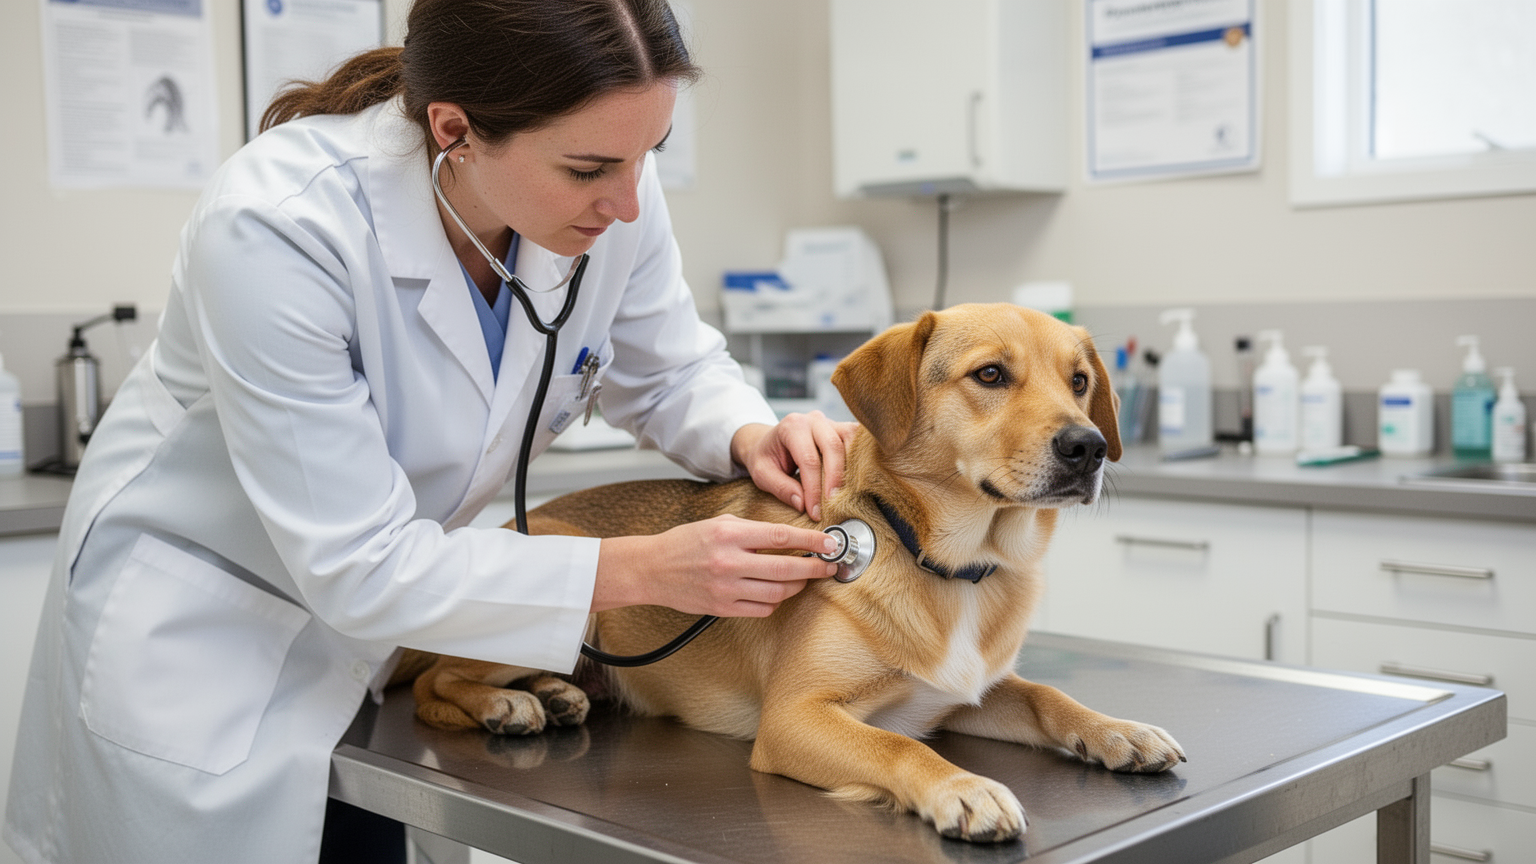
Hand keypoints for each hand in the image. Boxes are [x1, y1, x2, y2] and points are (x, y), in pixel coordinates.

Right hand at [593, 516, 840, 615]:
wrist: (651, 569)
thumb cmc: (686, 542)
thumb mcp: (718, 523)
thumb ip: (751, 529)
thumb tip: (788, 537)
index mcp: (729, 534)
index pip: (781, 537)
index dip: (811, 542)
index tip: (831, 544)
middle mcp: (729, 561)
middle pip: (785, 569)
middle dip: (814, 568)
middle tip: (829, 566)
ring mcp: (725, 588)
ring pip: (777, 593)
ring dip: (797, 586)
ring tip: (804, 579)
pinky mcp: (721, 607)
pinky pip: (761, 609)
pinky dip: (775, 602)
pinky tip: (777, 592)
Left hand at [731, 413, 858, 521]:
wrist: (767, 442)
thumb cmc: (765, 457)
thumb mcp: (761, 474)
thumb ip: (781, 488)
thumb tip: (802, 504)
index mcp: (792, 427)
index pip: (809, 460)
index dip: (814, 489)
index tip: (815, 512)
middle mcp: (813, 420)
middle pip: (833, 446)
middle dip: (835, 479)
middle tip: (832, 505)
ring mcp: (830, 422)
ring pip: (850, 439)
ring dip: (852, 466)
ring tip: (846, 493)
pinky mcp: (841, 429)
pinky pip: (856, 440)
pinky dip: (859, 459)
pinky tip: (854, 480)